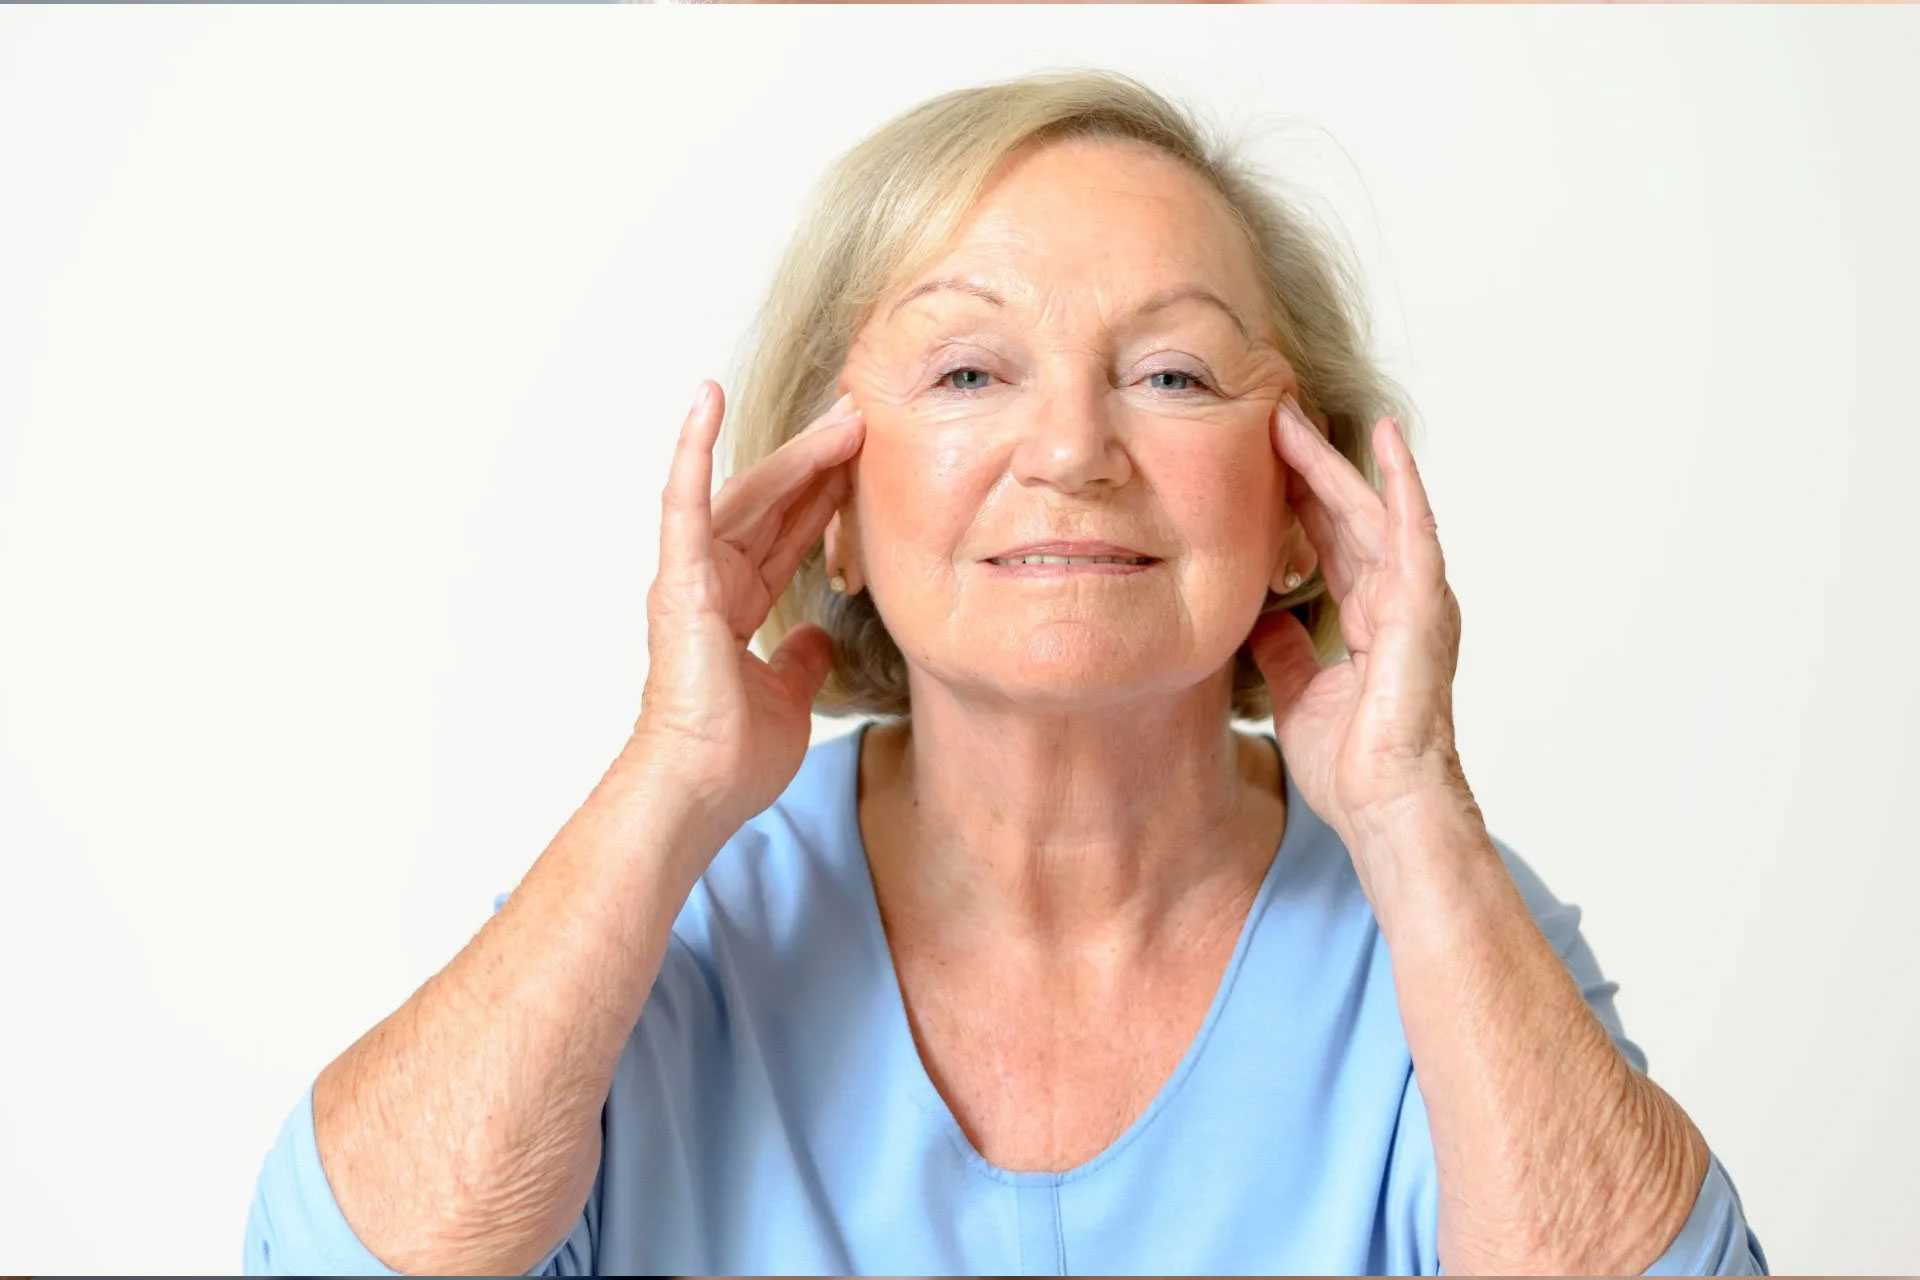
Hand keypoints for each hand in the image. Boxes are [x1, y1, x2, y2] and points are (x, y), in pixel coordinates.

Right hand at [629, 380, 864, 836]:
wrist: (698, 791)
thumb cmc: (730, 758)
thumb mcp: (787, 698)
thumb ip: (799, 660)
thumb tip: (818, 637)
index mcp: (734, 605)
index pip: (788, 534)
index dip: (825, 494)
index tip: (865, 455)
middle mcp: (711, 581)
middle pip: (774, 503)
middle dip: (821, 459)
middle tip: (865, 413)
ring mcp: (691, 576)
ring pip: (749, 494)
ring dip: (796, 451)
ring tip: (842, 413)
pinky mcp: (678, 580)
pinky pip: (683, 502)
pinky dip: (691, 448)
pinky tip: (705, 397)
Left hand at [1247, 394, 1470, 847]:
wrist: (1385, 809)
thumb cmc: (1353, 765)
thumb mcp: (1297, 692)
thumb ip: (1283, 648)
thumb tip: (1260, 615)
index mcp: (1367, 617)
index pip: (1327, 540)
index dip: (1295, 497)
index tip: (1257, 455)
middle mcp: (1395, 599)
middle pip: (1345, 515)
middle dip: (1307, 465)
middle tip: (1269, 413)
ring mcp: (1415, 600)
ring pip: (1372, 512)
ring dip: (1337, 463)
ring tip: (1299, 416)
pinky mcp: (1426, 608)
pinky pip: (1415, 534)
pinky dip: (1402, 487)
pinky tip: (1386, 444)